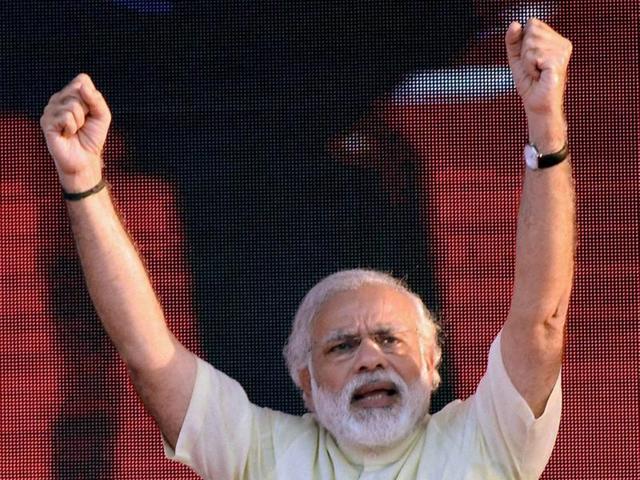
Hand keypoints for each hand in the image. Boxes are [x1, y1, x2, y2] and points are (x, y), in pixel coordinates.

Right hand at [40, 73, 110, 191]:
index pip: (82, 80)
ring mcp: (50, 110)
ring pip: (73, 105)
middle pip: (78, 91)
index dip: (91, 96)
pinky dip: (72, 128)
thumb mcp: (102, 116)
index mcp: (70, 95)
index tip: (91, 112)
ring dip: (80, 121)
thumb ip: (96, 99)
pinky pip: (66, 117)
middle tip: (83, 123)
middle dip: (87, 110)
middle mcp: (58, 99)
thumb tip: (83, 87)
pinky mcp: (46, 122)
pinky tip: (67, 134)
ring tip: (75, 130)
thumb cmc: (92, 138)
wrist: (85, 159)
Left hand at [505, 19, 571, 151]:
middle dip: (524, 52)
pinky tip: (539, 76)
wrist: (537, 105)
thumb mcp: (517, 58)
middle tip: (533, 68)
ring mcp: (562, 52)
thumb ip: (514, 40)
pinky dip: (529, 68)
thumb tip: (515, 24)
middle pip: (531, 30)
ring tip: (536, 73)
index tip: (531, 60)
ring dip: (527, 61)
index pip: (532, 24)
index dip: (523, 43)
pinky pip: (532, 56)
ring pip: (530, 43)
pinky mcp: (558, 61)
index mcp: (556, 40)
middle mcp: (562, 43)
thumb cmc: (529, 83)